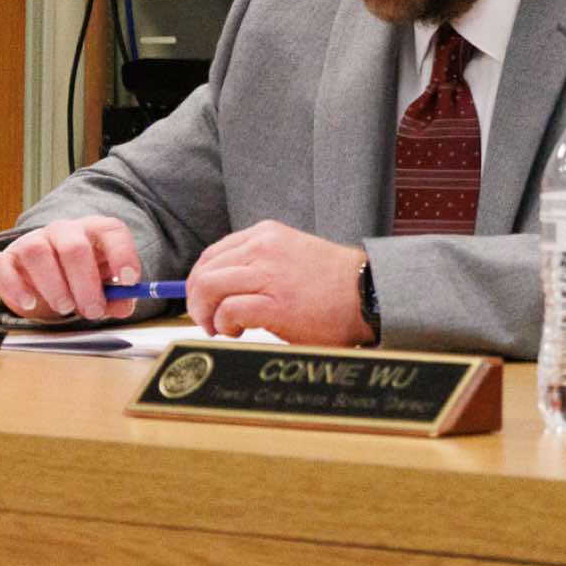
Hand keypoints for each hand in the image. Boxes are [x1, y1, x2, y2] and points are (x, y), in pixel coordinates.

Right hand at [0, 217, 142, 322]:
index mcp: (93, 231)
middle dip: (85, 283)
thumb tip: (125, 306)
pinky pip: (1, 266)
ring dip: (53, 284)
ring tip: (64, 308)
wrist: (41, 275)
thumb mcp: (101, 286)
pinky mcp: (4, 259)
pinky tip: (29, 304)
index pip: (111, 230)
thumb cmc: (78, 278)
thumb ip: (115, 297)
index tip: (130, 281)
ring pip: (38, 253)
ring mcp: (31, 241)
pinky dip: (14, 287)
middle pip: (74, 247)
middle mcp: (62, 231)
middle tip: (92, 310)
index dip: (123, 254)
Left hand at [186, 220, 369, 344]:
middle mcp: (264, 247)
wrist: (368, 293)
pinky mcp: (275, 303)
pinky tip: (240, 331)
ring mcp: (269, 274)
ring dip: (207, 314)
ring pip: (209, 288)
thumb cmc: (332, 283)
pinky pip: (228, 311)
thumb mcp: (291, 255)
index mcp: (267, 234)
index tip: (204, 300)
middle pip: (204, 271)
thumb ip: (259, 262)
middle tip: (208, 320)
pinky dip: (225, 325)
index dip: (199, 281)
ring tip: (222, 327)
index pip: (212, 254)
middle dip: (197, 300)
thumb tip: (222, 285)